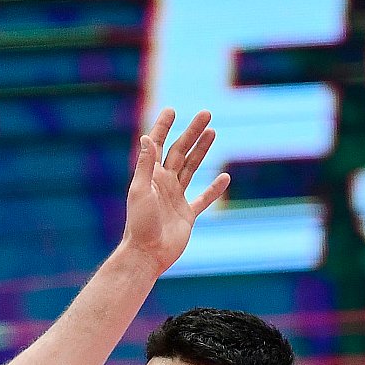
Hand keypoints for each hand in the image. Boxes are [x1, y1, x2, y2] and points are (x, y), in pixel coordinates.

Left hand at [119, 108, 230, 274]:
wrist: (147, 254)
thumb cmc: (140, 224)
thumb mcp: (140, 191)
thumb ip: (144, 165)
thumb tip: (147, 137)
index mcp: (151, 176)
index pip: (158, 146)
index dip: (163, 127)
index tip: (172, 110)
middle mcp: (164, 184)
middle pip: (180, 152)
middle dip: (192, 133)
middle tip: (206, 114)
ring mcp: (176, 198)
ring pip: (191, 168)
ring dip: (202, 151)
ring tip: (212, 132)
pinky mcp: (187, 214)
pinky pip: (203, 198)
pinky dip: (214, 189)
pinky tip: (224, 177)